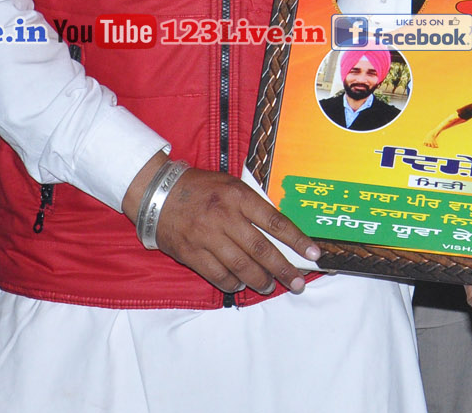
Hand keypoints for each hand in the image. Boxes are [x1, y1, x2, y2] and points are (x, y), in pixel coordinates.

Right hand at [122, 153, 319, 295]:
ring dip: (259, 280)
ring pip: (241, 266)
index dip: (297, 240)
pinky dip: (232, 283)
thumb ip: (253, 206)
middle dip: (283, 269)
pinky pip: (217, 274)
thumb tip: (280, 231)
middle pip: (261, 249)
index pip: (276, 222)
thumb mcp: (231, 185)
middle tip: (297, 282)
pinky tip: (241, 285)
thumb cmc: (201, 187)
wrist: (158, 191)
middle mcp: (225, 217)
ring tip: (270, 286)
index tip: (314, 254)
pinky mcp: (191, 252)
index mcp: (239, 196)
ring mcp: (207, 236)